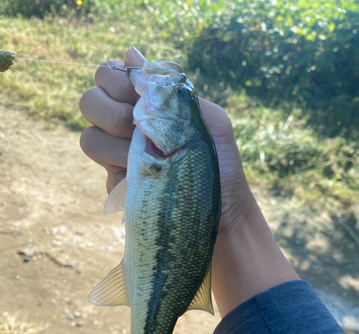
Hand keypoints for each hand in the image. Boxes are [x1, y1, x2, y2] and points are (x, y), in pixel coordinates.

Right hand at [79, 46, 253, 236]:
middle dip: (113, 113)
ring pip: (89, 138)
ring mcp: (119, 156)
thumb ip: (170, 88)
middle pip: (89, 102)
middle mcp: (126, 127)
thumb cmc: (219, 162)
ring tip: (150, 158)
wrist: (222, 210)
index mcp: (146, 104)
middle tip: (141, 129)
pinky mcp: (118, 184)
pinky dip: (124, 171)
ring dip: (120, 147)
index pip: (107, 75)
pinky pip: (102, 171)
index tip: (140, 97)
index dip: (117, 82)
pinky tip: (147, 178)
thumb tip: (129, 52)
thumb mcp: (206, 118)